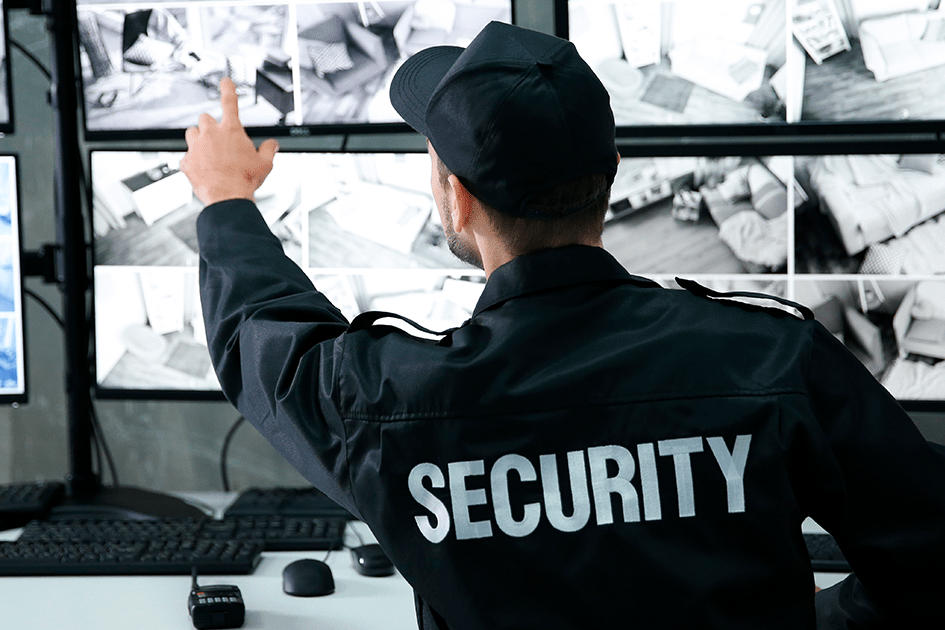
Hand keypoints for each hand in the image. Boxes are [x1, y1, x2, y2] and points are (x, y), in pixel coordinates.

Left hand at [180, 77, 278, 205]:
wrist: (227, 197)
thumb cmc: (245, 179)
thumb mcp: (265, 164)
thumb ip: (269, 149)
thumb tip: (272, 144)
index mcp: (231, 131)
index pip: (230, 103)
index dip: (228, 89)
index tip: (225, 81)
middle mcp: (211, 134)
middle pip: (205, 118)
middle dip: (211, 126)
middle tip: (218, 139)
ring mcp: (196, 147)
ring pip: (192, 133)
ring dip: (198, 139)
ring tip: (208, 153)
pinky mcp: (186, 161)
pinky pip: (186, 157)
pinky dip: (193, 162)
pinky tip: (203, 170)